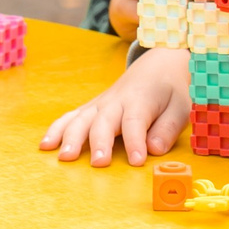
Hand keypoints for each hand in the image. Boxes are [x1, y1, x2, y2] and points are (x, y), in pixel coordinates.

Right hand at [39, 47, 189, 166]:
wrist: (159, 64)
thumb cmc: (172, 90)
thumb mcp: (182, 107)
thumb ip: (168, 128)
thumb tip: (154, 150)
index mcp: (142, 100)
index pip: (136, 122)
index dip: (136, 142)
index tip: (136, 161)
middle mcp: (117, 101)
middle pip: (104, 122)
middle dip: (100, 143)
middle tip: (98, 164)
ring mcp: (101, 103)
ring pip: (82, 119)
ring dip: (71, 137)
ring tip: (65, 157)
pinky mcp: (92, 107)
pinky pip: (71, 116)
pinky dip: (57, 129)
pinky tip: (45, 145)